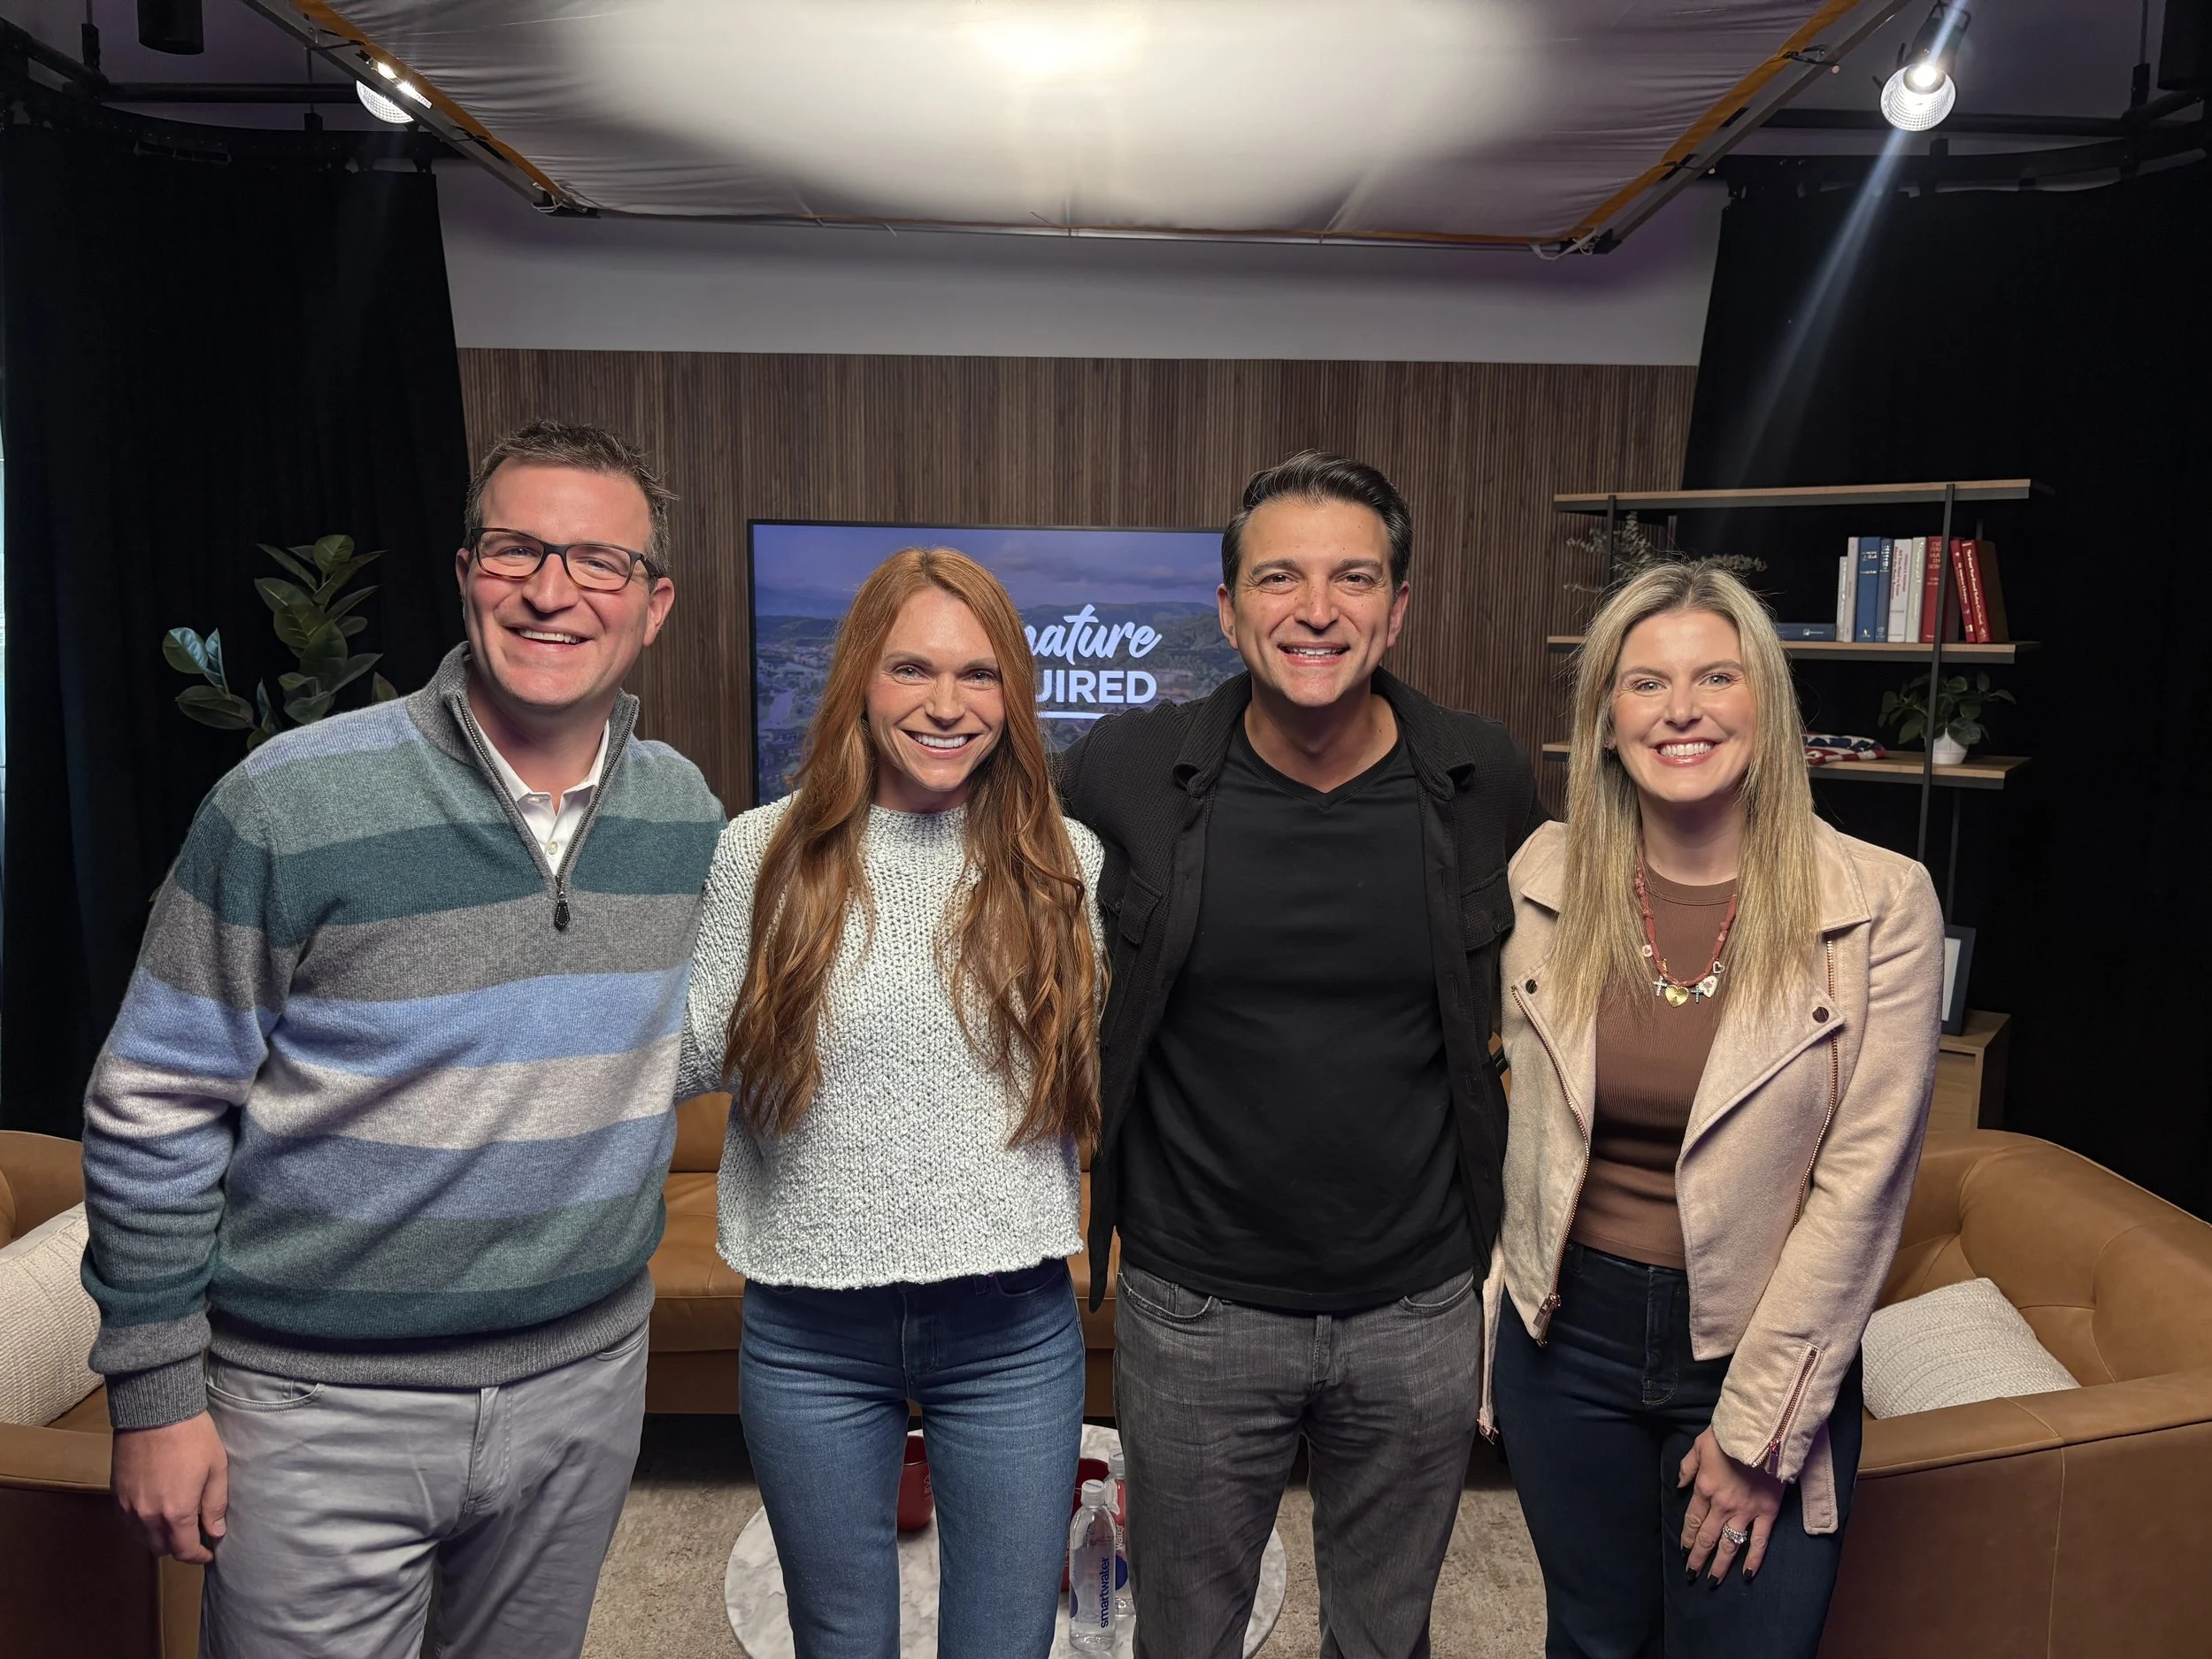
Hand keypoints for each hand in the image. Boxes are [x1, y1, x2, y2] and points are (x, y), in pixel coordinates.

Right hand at [112, 1412, 228, 1562]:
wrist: (155, 1411)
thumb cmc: (192, 1437)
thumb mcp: (216, 1469)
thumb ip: (215, 1505)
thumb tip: (216, 1532)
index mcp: (175, 1513)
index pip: (185, 1550)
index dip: (199, 1556)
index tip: (209, 1552)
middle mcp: (147, 1517)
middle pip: (162, 1548)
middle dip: (180, 1547)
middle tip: (195, 1536)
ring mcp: (128, 1507)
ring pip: (143, 1538)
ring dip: (160, 1538)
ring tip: (177, 1525)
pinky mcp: (116, 1495)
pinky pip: (128, 1522)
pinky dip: (142, 1526)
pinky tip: (155, 1513)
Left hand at [1677, 1427, 1781, 1582]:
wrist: (1763, 1432)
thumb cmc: (1729, 1435)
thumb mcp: (1699, 1446)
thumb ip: (1687, 1467)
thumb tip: (1678, 1485)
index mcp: (1705, 1489)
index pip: (1692, 1520)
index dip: (1687, 1538)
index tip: (1683, 1553)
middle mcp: (1722, 1505)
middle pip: (1707, 1538)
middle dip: (1698, 1558)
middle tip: (1692, 1576)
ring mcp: (1746, 1511)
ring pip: (1730, 1545)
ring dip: (1720, 1565)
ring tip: (1712, 1581)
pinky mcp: (1768, 1512)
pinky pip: (1760, 1541)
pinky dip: (1754, 1559)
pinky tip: (1747, 1574)